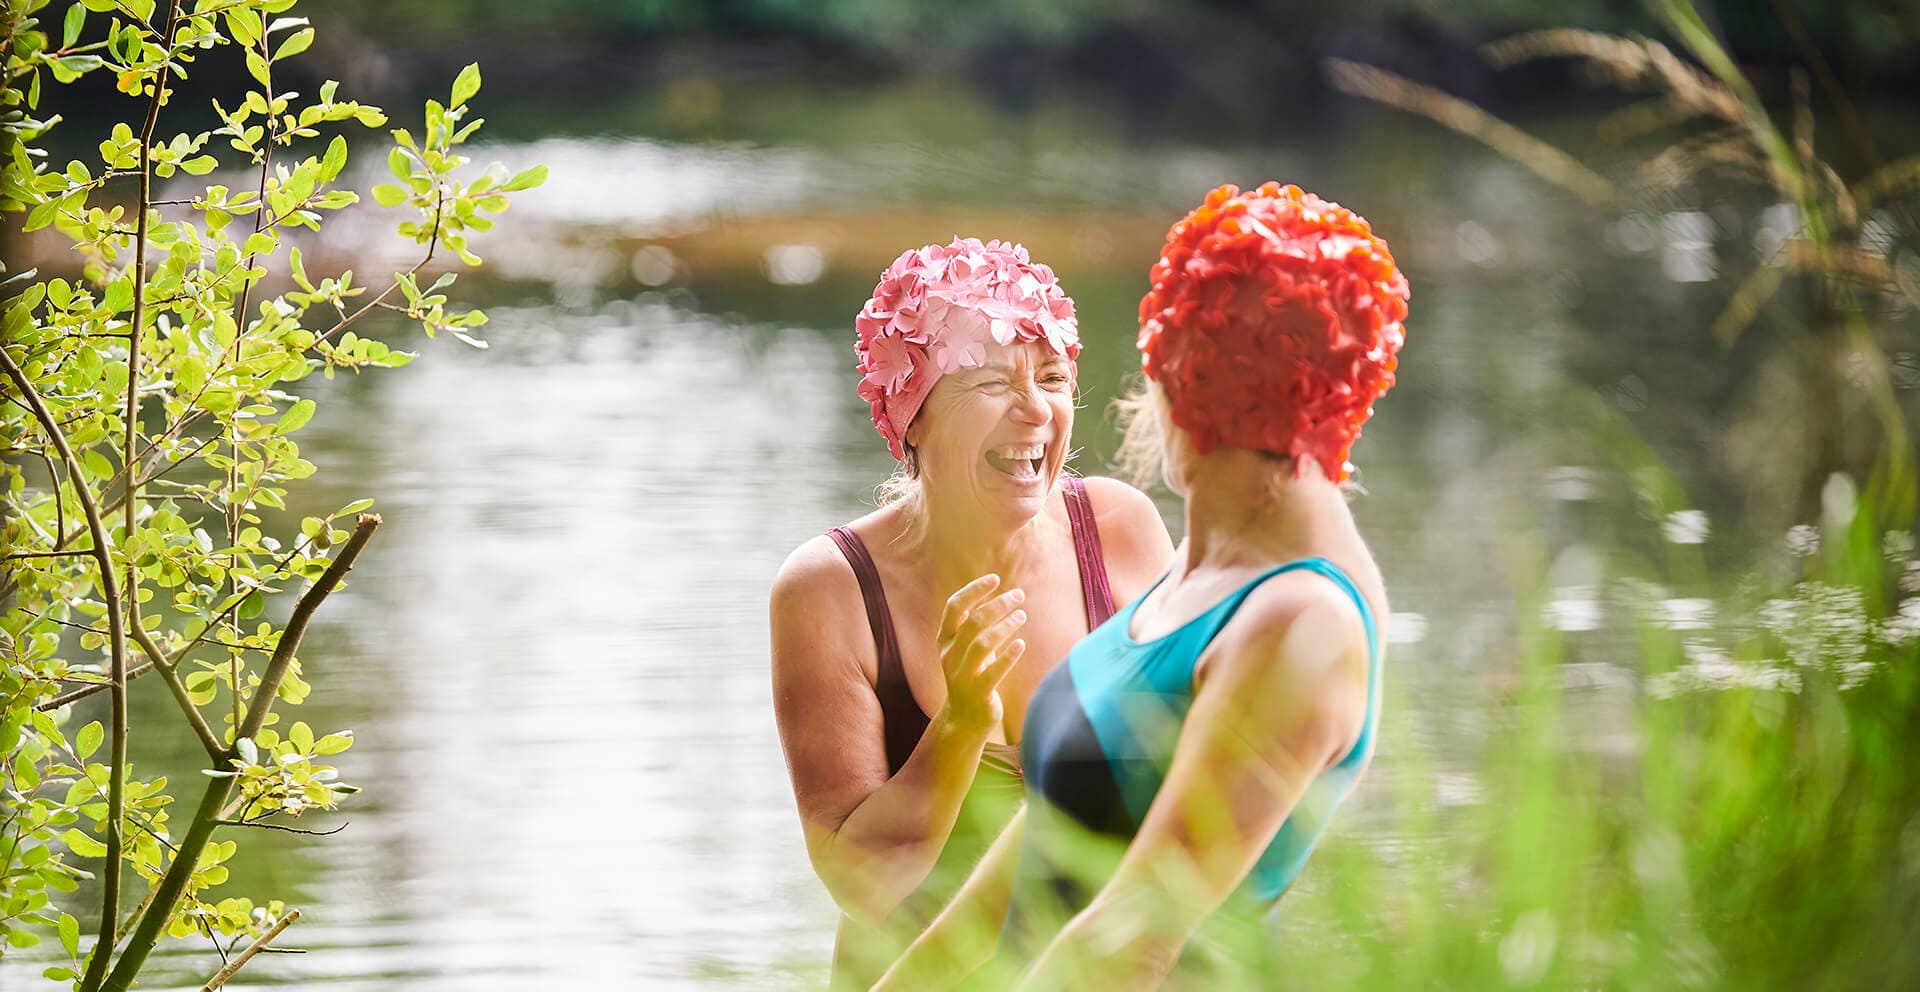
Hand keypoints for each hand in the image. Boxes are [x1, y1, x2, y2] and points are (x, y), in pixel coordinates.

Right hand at [934, 573, 1027, 734]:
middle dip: (998, 604)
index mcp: (944, 640)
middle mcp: (949, 655)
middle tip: (1019, 594)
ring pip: (983, 644)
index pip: (954, 607)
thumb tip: (993, 593)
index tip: (995, 578)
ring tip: (1022, 614)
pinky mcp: (978, 692)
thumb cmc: (970, 674)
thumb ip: (971, 624)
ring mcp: (962, 675)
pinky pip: (993, 672)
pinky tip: (1021, 643)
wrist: (964, 718)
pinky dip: (1008, 656)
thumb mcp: (964, 647)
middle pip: (973, 622)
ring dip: (1005, 625)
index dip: (974, 590)